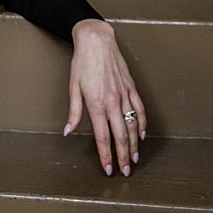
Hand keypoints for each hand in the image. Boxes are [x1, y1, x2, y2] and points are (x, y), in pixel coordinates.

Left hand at [65, 20, 146, 176]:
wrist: (97, 41)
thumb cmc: (82, 63)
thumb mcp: (73, 88)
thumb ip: (74, 112)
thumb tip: (69, 131)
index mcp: (96, 103)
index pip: (102, 136)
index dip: (105, 154)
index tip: (108, 168)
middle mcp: (113, 101)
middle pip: (121, 135)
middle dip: (124, 155)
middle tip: (125, 170)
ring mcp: (124, 94)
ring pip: (134, 125)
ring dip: (135, 144)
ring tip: (135, 158)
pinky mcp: (132, 87)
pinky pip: (140, 109)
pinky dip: (143, 123)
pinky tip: (143, 135)